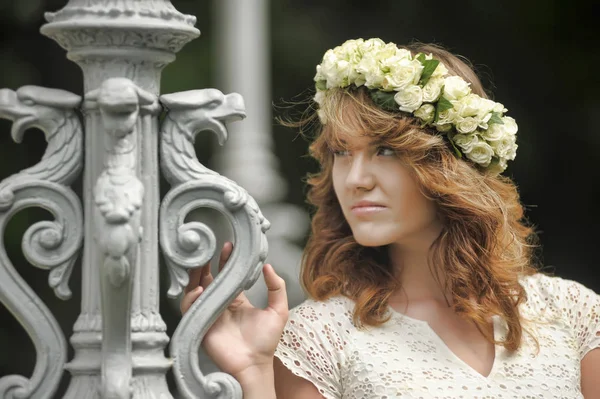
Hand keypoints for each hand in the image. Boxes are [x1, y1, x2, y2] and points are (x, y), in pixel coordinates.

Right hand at [180, 242, 288, 379]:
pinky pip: (189, 308)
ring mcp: (209, 314)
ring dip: (195, 276)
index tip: (228, 246)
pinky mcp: (200, 324)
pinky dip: (190, 298)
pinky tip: (199, 289)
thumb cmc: (266, 341)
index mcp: (236, 300)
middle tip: (207, 249)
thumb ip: (276, 288)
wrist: (254, 364)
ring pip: (195, 291)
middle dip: (206, 264)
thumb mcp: (278, 311)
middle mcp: (220, 305)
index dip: (226, 261)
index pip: (227, 276)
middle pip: (208, 280)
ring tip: (199, 264)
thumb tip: (268, 266)